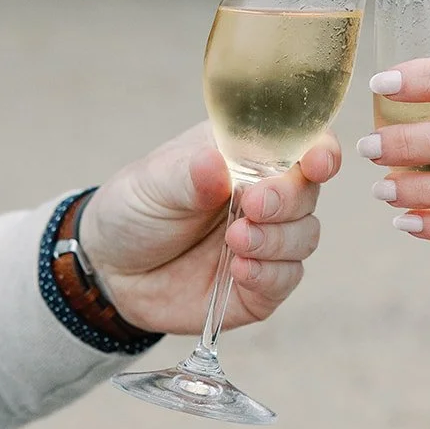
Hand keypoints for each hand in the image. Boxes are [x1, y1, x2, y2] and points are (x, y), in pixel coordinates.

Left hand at [79, 123, 339, 333]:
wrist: (109, 270)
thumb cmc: (134, 208)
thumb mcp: (152, 183)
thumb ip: (188, 175)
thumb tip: (218, 164)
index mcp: (246, 155)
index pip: (302, 144)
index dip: (320, 151)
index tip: (317, 163)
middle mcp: (265, 194)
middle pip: (307, 192)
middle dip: (287, 200)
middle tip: (252, 206)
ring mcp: (267, 240)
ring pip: (305, 236)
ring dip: (276, 239)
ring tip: (236, 241)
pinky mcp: (260, 284)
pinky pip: (286, 279)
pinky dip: (268, 274)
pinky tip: (239, 270)